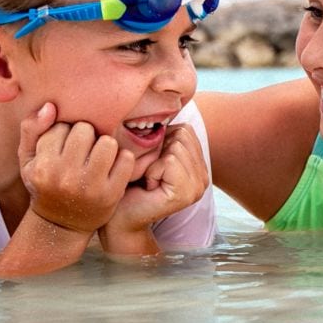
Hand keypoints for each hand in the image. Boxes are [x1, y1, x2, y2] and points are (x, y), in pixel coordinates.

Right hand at [19, 109, 135, 234]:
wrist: (61, 225)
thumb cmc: (45, 184)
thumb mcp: (28, 160)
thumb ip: (31, 129)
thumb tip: (50, 107)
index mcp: (42, 167)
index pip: (61, 127)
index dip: (64, 132)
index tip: (63, 147)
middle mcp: (64, 177)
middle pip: (85, 130)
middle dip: (85, 136)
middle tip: (82, 150)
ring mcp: (90, 187)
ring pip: (107, 142)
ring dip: (105, 145)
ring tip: (98, 156)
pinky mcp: (111, 194)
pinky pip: (126, 159)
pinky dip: (122, 159)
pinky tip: (111, 167)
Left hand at [100, 123, 208, 251]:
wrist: (118, 218)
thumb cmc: (130, 183)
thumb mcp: (150, 154)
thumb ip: (165, 136)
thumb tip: (168, 104)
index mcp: (199, 166)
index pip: (185, 129)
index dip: (161, 141)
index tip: (151, 164)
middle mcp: (204, 176)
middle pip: (182, 135)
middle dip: (158, 150)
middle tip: (148, 174)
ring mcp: (198, 186)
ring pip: (176, 146)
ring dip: (153, 161)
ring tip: (148, 180)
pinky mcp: (186, 194)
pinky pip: (169, 161)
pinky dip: (152, 170)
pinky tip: (148, 187)